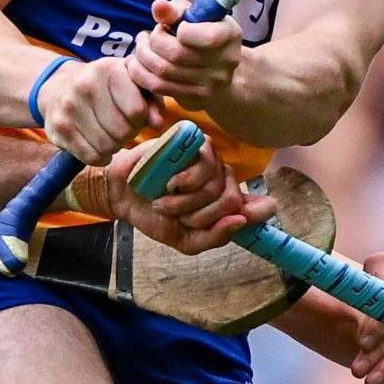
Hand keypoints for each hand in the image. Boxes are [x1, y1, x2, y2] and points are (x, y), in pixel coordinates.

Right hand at [38, 53, 154, 163]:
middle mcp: (85, 84)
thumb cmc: (108, 88)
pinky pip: (90, 156)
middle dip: (128, 134)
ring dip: (114, 146)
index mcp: (108, 69)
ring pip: (106, 146)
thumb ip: (152, 101)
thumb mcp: (134, 85)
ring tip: (111, 135)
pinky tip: (98, 146)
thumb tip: (158, 123)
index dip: (141, 119)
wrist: (61, 87)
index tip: (135, 116)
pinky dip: (100, 157)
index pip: (136, 110)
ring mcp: (69, 106)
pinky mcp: (58, 126)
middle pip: (122, 131)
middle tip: (123, 128)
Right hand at [103, 133, 268, 253]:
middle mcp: (222, 178)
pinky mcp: (196, 142)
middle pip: (232, 201)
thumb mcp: (187, 240)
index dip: (259, 212)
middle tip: (178, 217)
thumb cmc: (156, 216)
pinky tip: (170, 182)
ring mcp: (209, 158)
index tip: (252, 215)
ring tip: (165, 202)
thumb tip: (241, 221)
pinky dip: (186, 182)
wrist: (123, 196)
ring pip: (218, 186)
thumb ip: (216, 236)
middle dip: (201, 217)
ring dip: (186, 203)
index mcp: (225, 201)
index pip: (260, 206)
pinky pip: (207, 165)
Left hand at [128, 0, 244, 110]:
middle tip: (146, 36)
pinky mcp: (195, 99)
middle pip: (177, 53)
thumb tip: (158, 6)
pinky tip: (138, 63)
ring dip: (143, 56)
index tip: (174, 27)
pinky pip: (159, 87)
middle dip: (153, 41)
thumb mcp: (193, 16)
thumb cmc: (201, 35)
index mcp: (230, 35)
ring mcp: (212, 84)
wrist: (217, 73)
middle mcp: (226, 61)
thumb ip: (175, 10)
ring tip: (140, 46)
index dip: (181, 30)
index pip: (206, 37)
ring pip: (164, 71)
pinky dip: (141, 74)